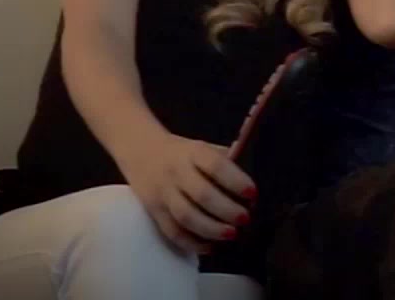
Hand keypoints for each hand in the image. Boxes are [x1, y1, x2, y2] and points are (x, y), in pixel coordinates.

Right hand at [117, 132, 256, 253]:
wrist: (140, 151)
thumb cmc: (182, 152)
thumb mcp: (202, 147)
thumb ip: (224, 163)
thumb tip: (249, 189)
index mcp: (193, 152)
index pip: (216, 166)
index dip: (236, 181)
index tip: (253, 194)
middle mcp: (176, 173)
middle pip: (202, 195)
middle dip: (227, 210)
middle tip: (245, 219)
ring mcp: (163, 194)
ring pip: (186, 217)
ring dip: (212, 229)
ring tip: (232, 234)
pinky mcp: (154, 212)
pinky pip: (171, 231)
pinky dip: (191, 243)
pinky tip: (210, 247)